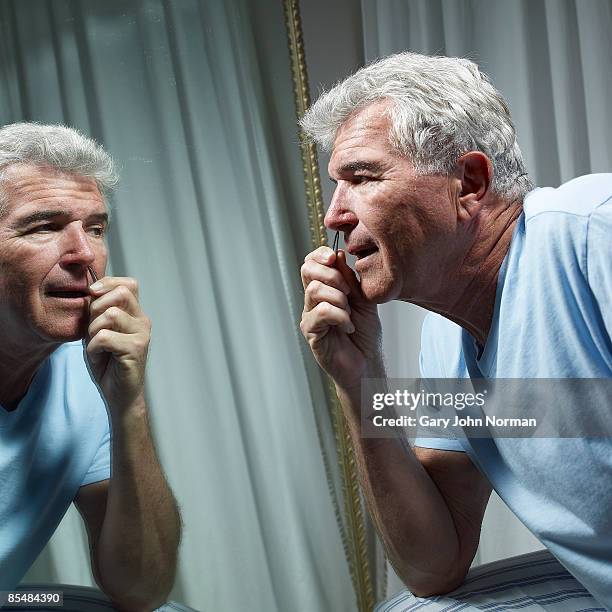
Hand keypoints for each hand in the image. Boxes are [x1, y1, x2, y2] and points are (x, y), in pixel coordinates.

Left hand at [85, 276, 150, 413]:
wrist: (119, 395)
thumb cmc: (107, 364)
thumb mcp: (98, 331)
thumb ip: (97, 312)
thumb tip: (90, 291)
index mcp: (135, 314)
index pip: (128, 284)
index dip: (107, 283)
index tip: (92, 294)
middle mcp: (142, 321)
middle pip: (121, 293)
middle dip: (97, 308)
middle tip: (92, 329)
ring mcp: (142, 334)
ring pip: (110, 314)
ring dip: (93, 330)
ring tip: (95, 346)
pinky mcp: (136, 348)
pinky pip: (104, 337)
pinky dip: (93, 347)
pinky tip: (99, 356)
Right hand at [300, 246, 382, 390]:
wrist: (368, 364)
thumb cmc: (365, 335)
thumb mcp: (364, 300)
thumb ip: (351, 279)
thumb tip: (339, 254)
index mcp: (325, 290)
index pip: (312, 263)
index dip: (320, 254)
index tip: (334, 257)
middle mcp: (313, 302)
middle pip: (308, 271)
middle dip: (332, 274)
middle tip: (348, 291)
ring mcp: (310, 316)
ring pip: (315, 290)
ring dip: (339, 298)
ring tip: (350, 313)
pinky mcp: (311, 332)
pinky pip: (321, 312)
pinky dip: (339, 316)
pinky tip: (348, 326)